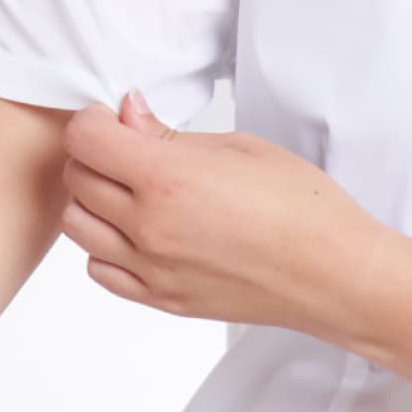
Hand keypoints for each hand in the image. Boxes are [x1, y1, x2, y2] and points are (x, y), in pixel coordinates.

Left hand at [58, 89, 393, 339]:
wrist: (334, 273)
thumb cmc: (302, 207)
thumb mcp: (238, 148)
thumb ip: (170, 134)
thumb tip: (127, 111)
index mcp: (169, 180)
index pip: (86, 140)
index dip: (94, 121)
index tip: (113, 119)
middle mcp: (150, 228)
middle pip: (77, 179)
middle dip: (95, 155)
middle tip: (128, 149)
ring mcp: (152, 270)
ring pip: (78, 226)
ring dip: (93, 201)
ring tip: (130, 191)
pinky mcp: (161, 300)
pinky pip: (100, 269)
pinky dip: (106, 246)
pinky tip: (138, 231)